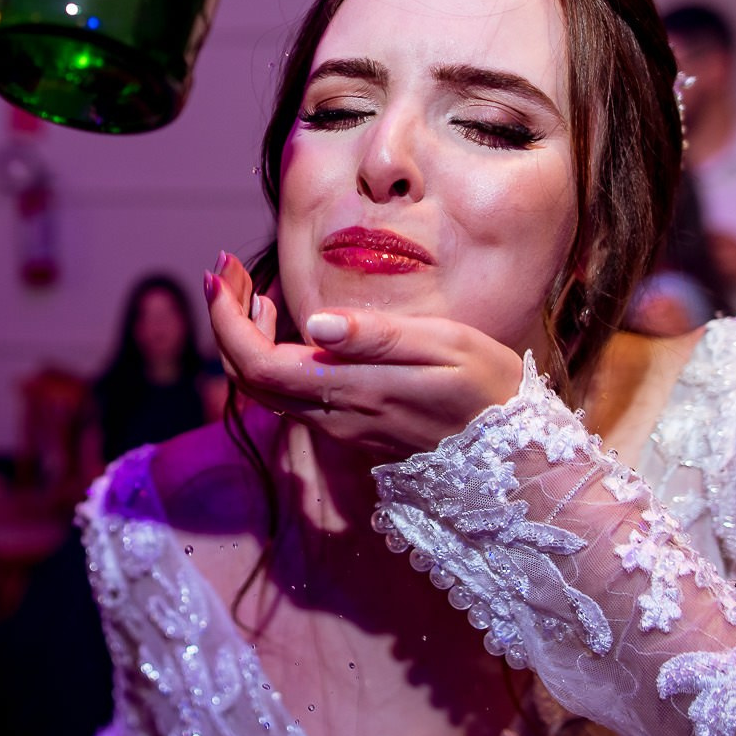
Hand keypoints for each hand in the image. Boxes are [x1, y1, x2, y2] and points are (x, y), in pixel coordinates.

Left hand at [203, 252, 522, 458]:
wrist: (517, 463)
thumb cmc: (489, 392)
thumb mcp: (445, 346)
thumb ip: (376, 336)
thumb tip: (312, 323)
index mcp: (350, 390)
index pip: (258, 364)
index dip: (226, 322)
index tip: (218, 276)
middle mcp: (334, 417)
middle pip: (251, 378)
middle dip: (226, 323)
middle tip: (228, 272)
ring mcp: (341, 430)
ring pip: (268, 390)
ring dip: (248, 340)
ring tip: (253, 292)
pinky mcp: (352, 432)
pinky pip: (292, 396)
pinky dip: (274, 357)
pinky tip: (289, 326)